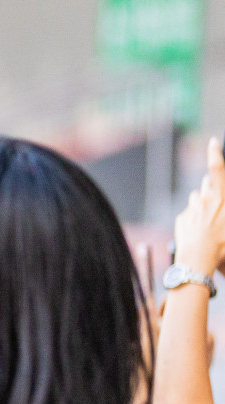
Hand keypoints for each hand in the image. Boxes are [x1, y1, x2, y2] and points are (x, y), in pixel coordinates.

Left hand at [174, 137, 224, 274]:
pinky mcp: (182, 218)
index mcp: (221, 199)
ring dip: (202, 205)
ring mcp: (192, 208)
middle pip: (207, 185)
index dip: (215, 154)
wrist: (198, 261)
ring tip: (208, 222)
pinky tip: (198, 231)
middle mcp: (206, 199)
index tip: (213, 142)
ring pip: (197, 199)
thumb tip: (213, 191)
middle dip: (211, 190)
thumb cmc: (222, 244)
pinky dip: (193, 218)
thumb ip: (222, 204)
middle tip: (216, 205)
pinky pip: (189, 213)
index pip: (217, 170)